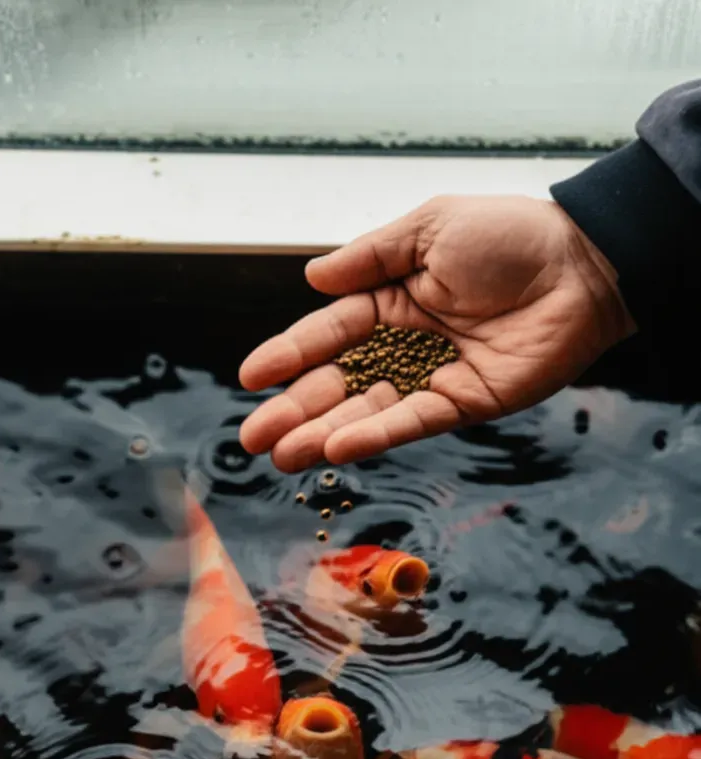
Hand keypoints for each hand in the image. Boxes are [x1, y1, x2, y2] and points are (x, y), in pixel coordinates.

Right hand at [237, 195, 635, 471]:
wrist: (583, 263)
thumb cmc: (509, 235)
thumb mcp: (429, 229)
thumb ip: (370, 257)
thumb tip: (311, 280)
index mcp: (389, 301)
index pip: (328, 334)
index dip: (289, 354)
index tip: (250, 376)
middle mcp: (404, 345)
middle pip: (337, 384)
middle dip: (293, 410)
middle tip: (252, 438)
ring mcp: (432, 379)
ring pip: (366, 412)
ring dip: (322, 434)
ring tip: (281, 455)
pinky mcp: (465, 404)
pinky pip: (413, 422)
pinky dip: (376, 435)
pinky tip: (338, 447)